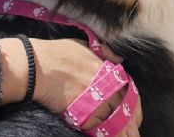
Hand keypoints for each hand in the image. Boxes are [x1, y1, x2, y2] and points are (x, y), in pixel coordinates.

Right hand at [0, 38, 141, 134]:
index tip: (136, 115)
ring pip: (115, 120)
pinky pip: (100, 128)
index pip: (129, 91)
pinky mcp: (83, 114)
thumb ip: (105, 53)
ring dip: (122, 131)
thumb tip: (119, 59)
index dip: (134, 105)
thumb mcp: (86, 45)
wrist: (37, 67)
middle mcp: (107, 86)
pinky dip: (106, 134)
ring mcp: (96, 101)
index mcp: (109, 71)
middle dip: (131, 122)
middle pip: (125, 108)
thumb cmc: (58, 53)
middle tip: (134, 132)